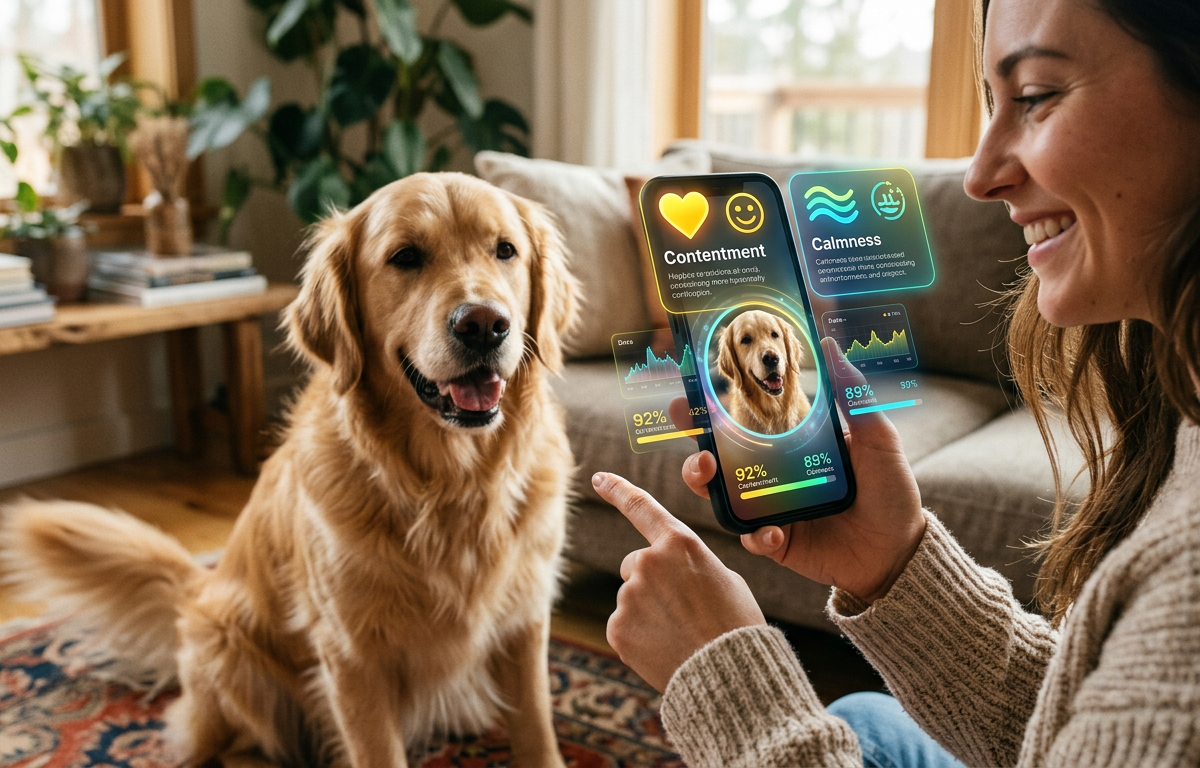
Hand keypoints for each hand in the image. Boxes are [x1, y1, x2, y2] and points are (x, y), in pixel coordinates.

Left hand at [592, 472, 765, 691]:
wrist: (729, 674)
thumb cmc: (735, 624)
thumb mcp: (723, 579)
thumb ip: (689, 565)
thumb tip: (671, 577)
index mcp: (679, 542)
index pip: (642, 507)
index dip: (618, 490)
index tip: (598, 477)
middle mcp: (647, 562)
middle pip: (636, 563)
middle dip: (652, 580)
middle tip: (683, 608)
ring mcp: (628, 595)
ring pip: (632, 597)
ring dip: (648, 610)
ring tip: (680, 632)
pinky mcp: (617, 627)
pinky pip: (624, 625)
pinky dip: (639, 635)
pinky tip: (664, 647)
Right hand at [668, 337, 925, 603]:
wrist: (900, 551)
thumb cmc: (890, 491)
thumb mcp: (876, 438)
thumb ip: (852, 396)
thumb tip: (831, 346)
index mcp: (790, 445)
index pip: (743, 422)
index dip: (711, 407)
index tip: (690, 390)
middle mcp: (772, 475)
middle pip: (718, 456)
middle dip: (692, 441)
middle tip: (688, 428)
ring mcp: (770, 509)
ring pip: (719, 494)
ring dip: (703, 481)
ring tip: (708, 472)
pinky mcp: (777, 541)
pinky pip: (752, 537)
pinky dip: (756, 534)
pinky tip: (774, 532)